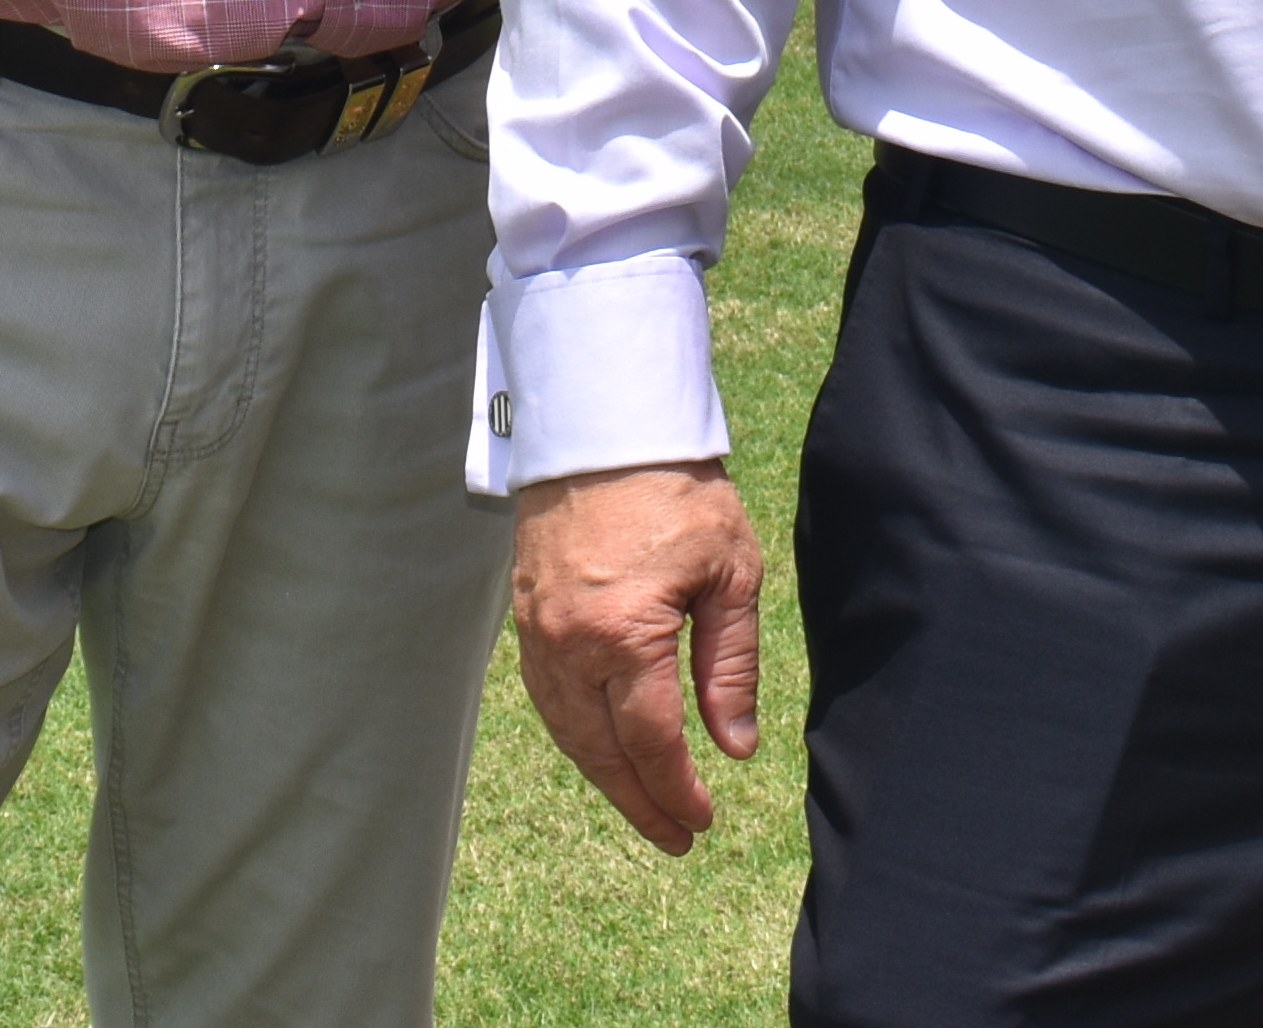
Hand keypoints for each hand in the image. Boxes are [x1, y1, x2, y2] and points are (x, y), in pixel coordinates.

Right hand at [508, 462, 763, 851]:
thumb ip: (730, 665)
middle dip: (640, 801)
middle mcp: (569, 643)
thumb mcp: (730, 572)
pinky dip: (576, 734)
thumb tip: (735, 747)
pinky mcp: (527, 615)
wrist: (603, 425)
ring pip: (567, 730)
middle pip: (601, 751)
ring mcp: (539, 631)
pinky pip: (548, 697)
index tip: (703, 820)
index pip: (650, 742)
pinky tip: (603, 748)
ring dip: (604, 775)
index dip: (677, 790)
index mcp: (624, 634)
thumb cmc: (676, 490)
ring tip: (644, 804)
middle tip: (676, 837)